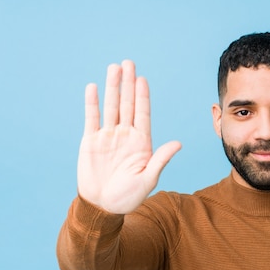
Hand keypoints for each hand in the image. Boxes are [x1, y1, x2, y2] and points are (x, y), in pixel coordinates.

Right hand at [77, 60, 180, 213]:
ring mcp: (108, 136)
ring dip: (112, 87)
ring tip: (114, 68)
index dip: (142, 96)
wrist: (104, 206)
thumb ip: (160, 159)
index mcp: (142, 142)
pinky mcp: (91, 141)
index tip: (142, 79)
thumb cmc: (129, 197)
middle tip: (129, 62)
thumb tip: (178, 143)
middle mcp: (125, 135)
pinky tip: (93, 87)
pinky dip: (92, 103)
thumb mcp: (148, 179)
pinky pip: (92, 118)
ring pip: (111, 106)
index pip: (143, 114)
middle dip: (128, 84)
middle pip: (127, 104)